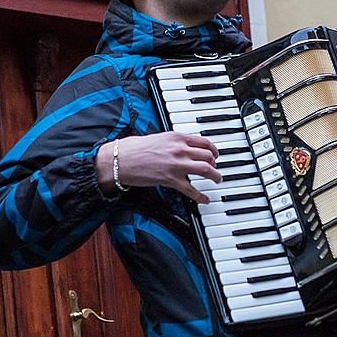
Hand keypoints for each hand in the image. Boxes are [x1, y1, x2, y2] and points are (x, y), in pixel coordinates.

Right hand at [96, 132, 220, 203]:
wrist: (119, 159)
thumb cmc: (133, 149)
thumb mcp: (158, 137)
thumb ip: (174, 142)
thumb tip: (184, 146)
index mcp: (177, 137)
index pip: (204, 142)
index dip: (213, 150)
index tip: (215, 155)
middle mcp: (180, 149)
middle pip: (209, 155)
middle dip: (215, 163)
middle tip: (215, 168)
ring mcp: (177, 165)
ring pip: (206, 169)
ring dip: (216, 176)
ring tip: (217, 180)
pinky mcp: (171, 180)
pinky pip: (192, 190)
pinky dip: (201, 196)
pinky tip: (205, 199)